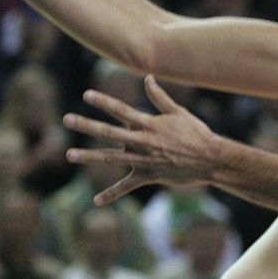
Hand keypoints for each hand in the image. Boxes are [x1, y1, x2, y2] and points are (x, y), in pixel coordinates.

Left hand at [63, 75, 219, 204]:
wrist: (210, 159)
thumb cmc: (196, 133)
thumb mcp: (178, 112)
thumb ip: (159, 97)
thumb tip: (147, 78)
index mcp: (149, 124)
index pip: (121, 110)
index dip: (104, 102)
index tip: (86, 95)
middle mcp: (142, 141)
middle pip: (109, 132)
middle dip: (86, 125)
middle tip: (67, 119)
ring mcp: (143, 159)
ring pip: (111, 158)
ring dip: (89, 156)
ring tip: (69, 154)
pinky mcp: (148, 176)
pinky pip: (127, 186)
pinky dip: (112, 194)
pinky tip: (96, 201)